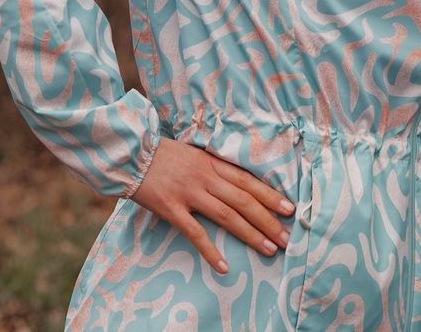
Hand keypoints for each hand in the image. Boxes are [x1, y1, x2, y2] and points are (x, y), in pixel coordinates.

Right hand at [129, 139, 294, 274]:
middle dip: (268, 220)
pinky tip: (224, 266)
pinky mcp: (171, 208)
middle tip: (286, 237)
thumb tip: (237, 183)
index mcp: (213, 162)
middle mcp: (206, 177)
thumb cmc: (163, 155)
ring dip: (251, 234)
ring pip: (227, 216)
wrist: (130, 154)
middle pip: (244, 201)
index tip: (290, 209)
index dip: (270, 196)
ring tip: (269, 249)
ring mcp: (189, 193)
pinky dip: (210, 250)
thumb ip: (214, 167)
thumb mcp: (194, 154)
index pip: (249, 181)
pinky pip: (195, 232)